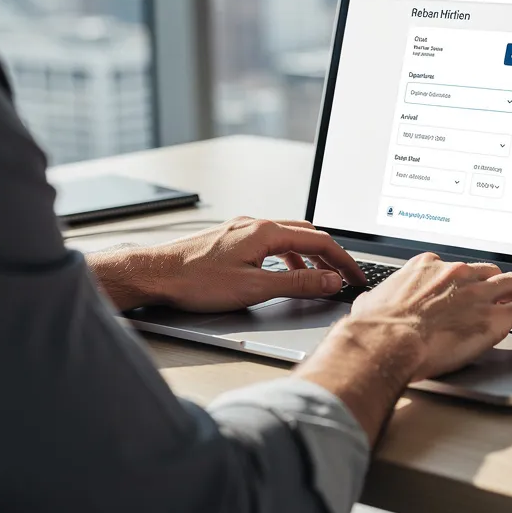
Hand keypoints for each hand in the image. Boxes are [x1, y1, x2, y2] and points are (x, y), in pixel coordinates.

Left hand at [87, 217, 366, 311]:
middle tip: (344, 276)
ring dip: (309, 257)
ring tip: (319, 277)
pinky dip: (287, 256)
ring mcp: (242, 230)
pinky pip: (270, 242)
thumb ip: (297, 284)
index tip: (356, 276)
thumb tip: (329, 280)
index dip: (343, 260)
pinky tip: (282, 272)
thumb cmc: (195, 282)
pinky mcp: (231, 239)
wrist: (154, 275)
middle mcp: (256, 224)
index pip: (320, 242)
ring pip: (288, 238)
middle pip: (307, 235)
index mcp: (266, 232)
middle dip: (330, 255)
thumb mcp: (254, 288)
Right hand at [294, 253, 511, 444]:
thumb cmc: (376, 328)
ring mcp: (479, 293)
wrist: (387, 341)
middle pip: (489, 271)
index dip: (463, 279)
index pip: (454, 267)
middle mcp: (457, 274)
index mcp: (427, 268)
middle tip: (500, 297)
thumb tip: (368, 305)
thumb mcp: (371, 303)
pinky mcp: (495, 317)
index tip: (465, 288)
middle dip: (496, 283)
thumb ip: (377, 300)